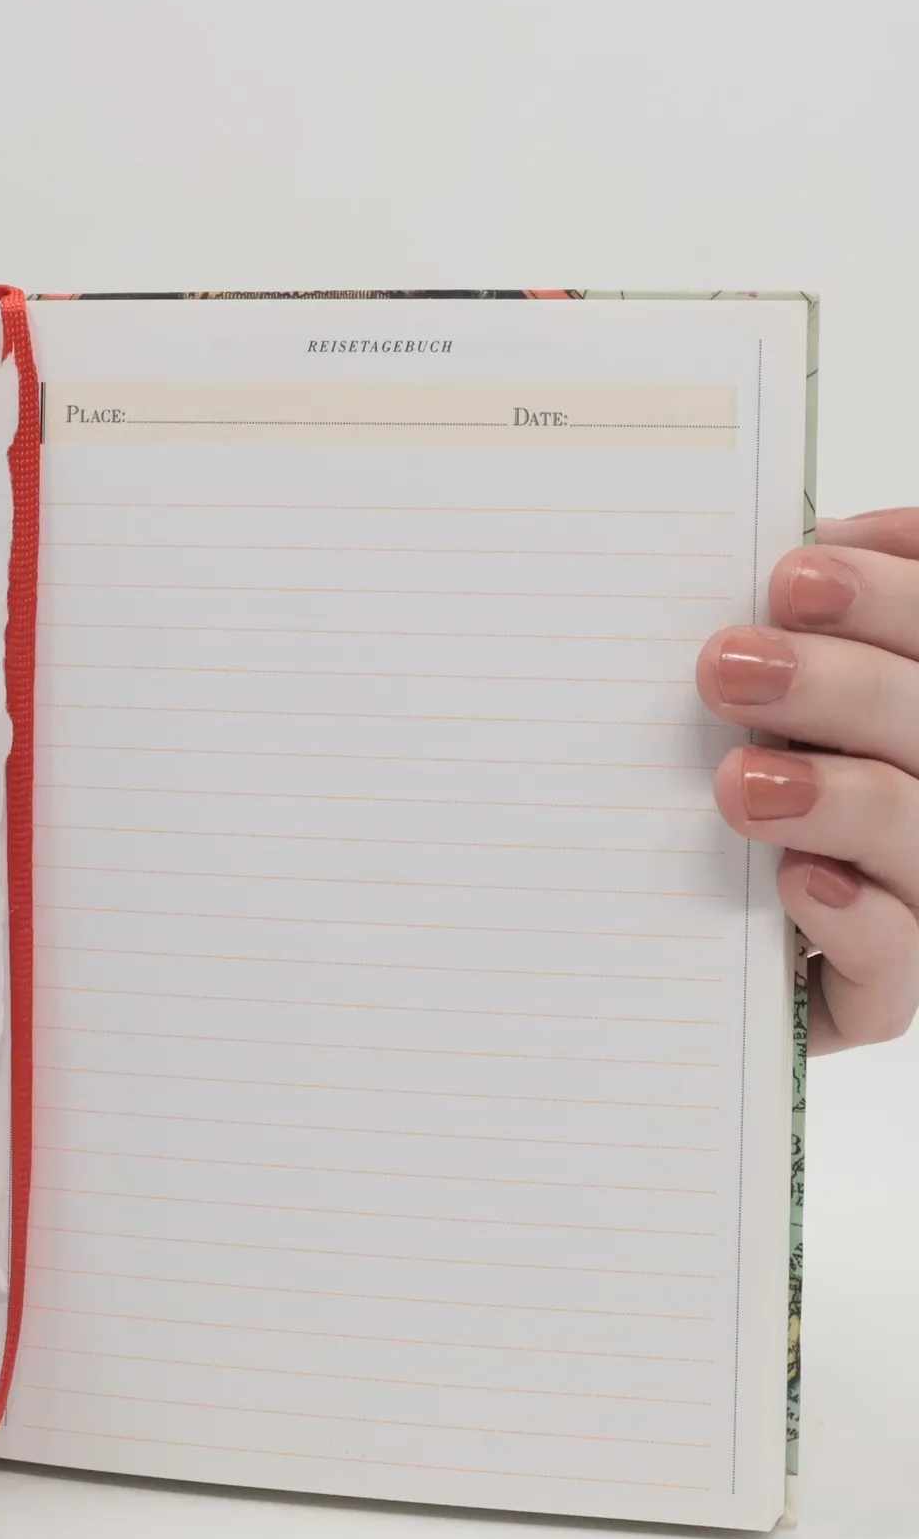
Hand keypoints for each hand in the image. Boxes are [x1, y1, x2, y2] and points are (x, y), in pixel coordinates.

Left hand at [697, 508, 918, 1052]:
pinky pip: (895, 974)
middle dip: (839, 688)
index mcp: (903, 707)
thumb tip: (816, 544)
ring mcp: (915, 893)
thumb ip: (795, 629)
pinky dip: (858, 923)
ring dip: (840, 799)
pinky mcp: (875, 993)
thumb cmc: (697, 796)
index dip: (889, 596)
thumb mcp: (742, 702)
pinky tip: (799, 884)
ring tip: (739, 782)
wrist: (646, 951)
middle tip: (727, 667)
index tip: (792, 576)